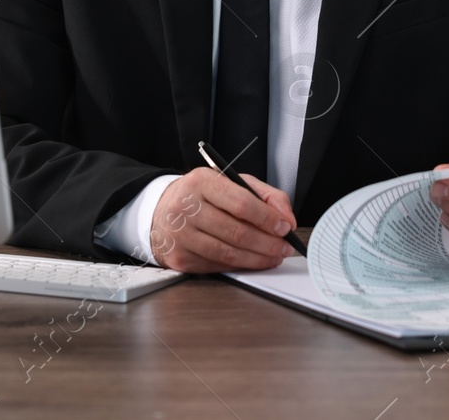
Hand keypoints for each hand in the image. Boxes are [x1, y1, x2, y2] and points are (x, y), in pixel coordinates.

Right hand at [148, 167, 296, 272]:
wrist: (162, 212)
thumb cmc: (202, 196)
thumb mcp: (231, 182)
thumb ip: (264, 195)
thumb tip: (286, 219)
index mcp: (201, 182)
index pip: (241, 203)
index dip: (267, 218)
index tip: (285, 227)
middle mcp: (186, 207)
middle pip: (237, 232)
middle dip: (268, 243)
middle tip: (285, 247)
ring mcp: (181, 235)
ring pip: (229, 253)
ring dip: (258, 259)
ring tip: (274, 257)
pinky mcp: (179, 258)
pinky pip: (218, 265)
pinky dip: (240, 265)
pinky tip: (251, 261)